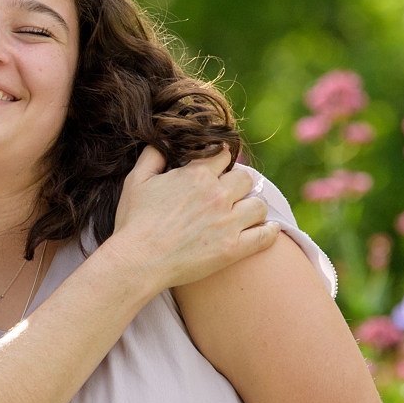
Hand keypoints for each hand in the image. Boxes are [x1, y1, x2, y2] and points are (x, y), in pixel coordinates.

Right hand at [109, 146, 279, 290]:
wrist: (138, 260)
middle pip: (245, 179)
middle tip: (230, 194)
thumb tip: (161, 142)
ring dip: (253, 208)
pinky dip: (270, 232)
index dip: (220, 161)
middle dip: (238, 184)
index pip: (222, 155)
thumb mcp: (136, 180)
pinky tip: (269, 230)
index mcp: (196, 174)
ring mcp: (228, 222)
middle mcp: (217, 194)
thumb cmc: (133, 222)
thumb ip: (152, 156)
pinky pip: (265, 236)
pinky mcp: (233, 248)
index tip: (219, 168)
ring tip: (245, 214)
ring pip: (259, 205)